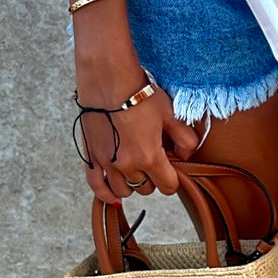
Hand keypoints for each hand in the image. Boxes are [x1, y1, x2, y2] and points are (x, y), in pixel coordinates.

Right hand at [74, 56, 202, 203]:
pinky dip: (106, 194)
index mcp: (149, 157)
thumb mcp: (171, 115)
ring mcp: (106, 163)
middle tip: (152, 158)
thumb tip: (186, 155)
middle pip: (146, 188)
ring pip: (124, 190)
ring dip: (132, 183)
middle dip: (153, 177)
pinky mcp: (91, 157)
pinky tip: (114, 196)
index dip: (173, 178)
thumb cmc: (139, 94)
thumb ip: (184, 139)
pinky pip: (97, 186)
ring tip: (135, 167)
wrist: (108, 80)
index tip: (171, 167)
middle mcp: (127, 165)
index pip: (168, 186)